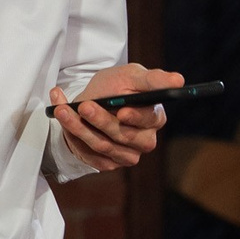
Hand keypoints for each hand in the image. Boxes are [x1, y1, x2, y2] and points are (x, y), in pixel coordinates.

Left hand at [50, 64, 184, 172]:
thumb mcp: (132, 76)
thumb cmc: (116, 86)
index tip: (121, 110)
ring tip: (62, 108)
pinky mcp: (107, 163)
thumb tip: (178, 80)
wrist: (92, 99)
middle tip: (84, 105)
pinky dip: (70, 132)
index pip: (148, 121)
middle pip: (123, 136)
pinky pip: (87, 153)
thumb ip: (153, 79)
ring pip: (102, 145)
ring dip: (78, 126)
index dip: (135, 116)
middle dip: (100, 120)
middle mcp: (144, 141)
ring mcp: (126, 155)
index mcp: (154, 118)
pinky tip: (61, 113)